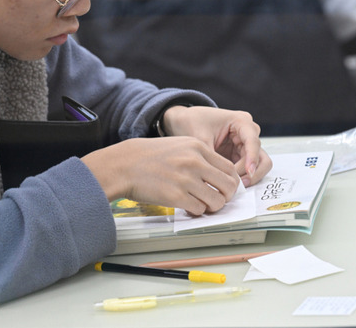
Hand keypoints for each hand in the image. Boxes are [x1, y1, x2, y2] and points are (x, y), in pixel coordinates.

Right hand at [81, 137, 239, 214]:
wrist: (124, 164)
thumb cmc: (149, 156)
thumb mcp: (179, 145)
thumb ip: (200, 156)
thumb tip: (218, 174)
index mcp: (198, 147)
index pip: (229, 168)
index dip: (230, 181)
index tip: (225, 188)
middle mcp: (195, 162)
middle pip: (228, 185)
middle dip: (226, 196)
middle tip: (217, 199)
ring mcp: (186, 179)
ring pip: (217, 200)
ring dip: (212, 206)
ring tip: (202, 205)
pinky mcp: (176, 196)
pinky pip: (199, 209)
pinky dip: (197, 211)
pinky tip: (189, 207)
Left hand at [162, 106, 271, 186]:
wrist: (183, 121)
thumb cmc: (192, 122)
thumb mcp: (200, 138)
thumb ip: (211, 157)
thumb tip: (217, 178)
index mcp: (241, 121)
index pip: (253, 141)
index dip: (252, 158)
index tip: (248, 172)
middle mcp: (247, 133)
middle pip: (261, 157)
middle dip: (252, 172)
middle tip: (238, 184)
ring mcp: (244, 146)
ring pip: (257, 166)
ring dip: (247, 177)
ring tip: (232, 186)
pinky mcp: (238, 156)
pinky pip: (246, 170)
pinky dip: (240, 178)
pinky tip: (227, 184)